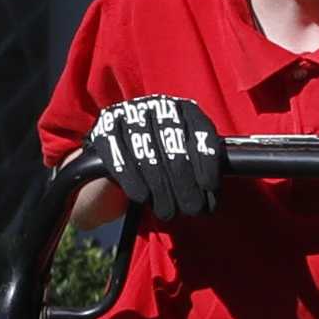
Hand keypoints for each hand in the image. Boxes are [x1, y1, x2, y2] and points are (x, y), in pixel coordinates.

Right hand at [89, 94, 220, 216]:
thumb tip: (212, 193)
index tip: (209, 187)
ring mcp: (130, 113)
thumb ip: (200, 165)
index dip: (207, 161)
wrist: (119, 152)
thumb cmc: (161, 157)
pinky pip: (120, 156)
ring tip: (168, 212)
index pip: (201, 131)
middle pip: (175, 148)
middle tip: (192, 210)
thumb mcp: (185, 153)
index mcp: (185, 108)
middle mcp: (159, 106)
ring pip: (148, 154)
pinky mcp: (106, 127)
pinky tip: (142, 197)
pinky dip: (133, 180)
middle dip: (186, 185)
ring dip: (161, 189)